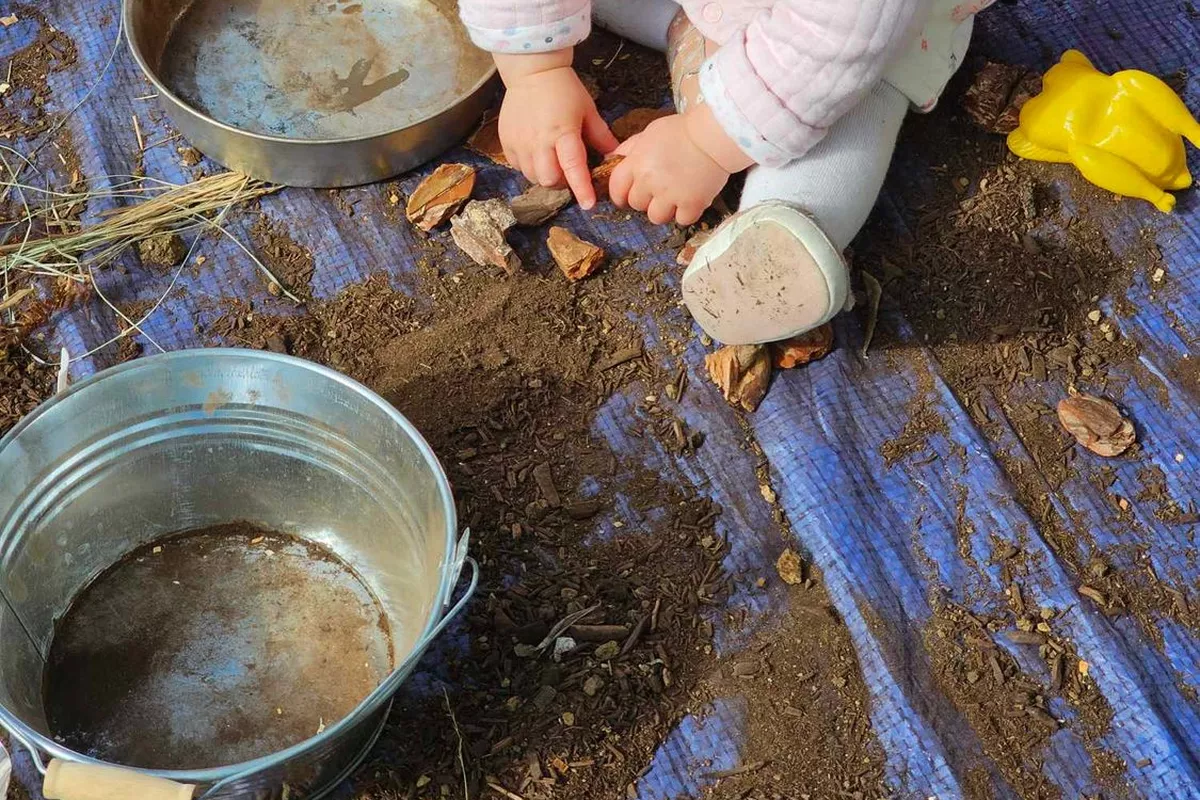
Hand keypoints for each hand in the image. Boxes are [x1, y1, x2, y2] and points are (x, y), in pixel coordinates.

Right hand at [496, 51, 617, 209]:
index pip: (573, 167)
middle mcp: (539, 140)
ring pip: (532, 176)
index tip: (588, 204)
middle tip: (567, 170)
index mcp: (563, 132)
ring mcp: (519, 142)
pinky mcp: (505, 141)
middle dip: (561, 181)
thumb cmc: (564, 90)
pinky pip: (518, 166)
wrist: (531, 71)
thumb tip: (616, 157)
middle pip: (549, 179)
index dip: (581, 188)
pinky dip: (529, 166)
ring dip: (545, 174)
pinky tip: (536, 153)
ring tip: (551, 159)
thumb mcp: (587, 110)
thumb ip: (600, 136)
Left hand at [609, 114, 730, 225]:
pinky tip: (690, 201)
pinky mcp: (691, 204)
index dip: (619, 194)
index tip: (625, 197)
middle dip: (645, 199)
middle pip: (636, 204)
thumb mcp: (651, 132)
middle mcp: (649, 182)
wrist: (715, 135)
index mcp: (637, 163)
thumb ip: (631, 148)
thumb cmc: (683, 130)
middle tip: (658, 190)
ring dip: (663, 210)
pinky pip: (681, 220)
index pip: (616, 187)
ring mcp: (670, 195)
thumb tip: (613, 158)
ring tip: (674, 198)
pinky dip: (686, 213)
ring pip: (656, 217)